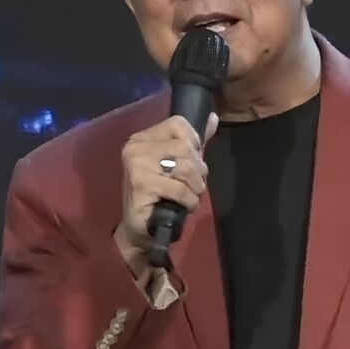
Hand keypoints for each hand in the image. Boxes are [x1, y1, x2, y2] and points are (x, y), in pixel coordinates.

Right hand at [115, 113, 218, 258]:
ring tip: (191, 195)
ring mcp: (137, 166)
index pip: (177, 124)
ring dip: (196, 186)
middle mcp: (136, 148)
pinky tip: (186, 206)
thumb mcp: (177, 164)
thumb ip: (194, 142)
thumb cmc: (160, 195)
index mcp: (142, 138)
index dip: (193, 142)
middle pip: (184, 147)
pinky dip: (190, 200)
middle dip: (198, 169)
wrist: (140, 230)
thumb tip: (213, 118)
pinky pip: (180, 189)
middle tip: (195, 184)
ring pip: (185, 167)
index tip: (193, 160)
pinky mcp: (142, 185)